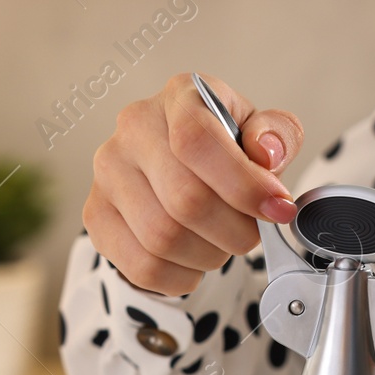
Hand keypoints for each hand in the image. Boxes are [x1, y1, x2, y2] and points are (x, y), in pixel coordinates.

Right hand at [84, 73, 302, 295]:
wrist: (178, 169)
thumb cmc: (222, 150)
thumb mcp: (259, 133)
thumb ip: (276, 136)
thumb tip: (265, 153)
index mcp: (179, 97)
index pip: (196, 140)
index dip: (242, 184)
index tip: (277, 209)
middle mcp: (133, 129)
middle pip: (185, 199)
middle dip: (233, 230)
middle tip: (250, 234)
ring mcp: (108, 173)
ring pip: (162, 238)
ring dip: (208, 255)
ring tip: (220, 244)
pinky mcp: (97, 215)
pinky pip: (141, 265)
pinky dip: (179, 276)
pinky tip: (193, 261)